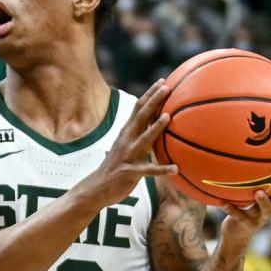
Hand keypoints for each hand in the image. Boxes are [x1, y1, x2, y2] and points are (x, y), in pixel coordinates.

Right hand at [87, 79, 176, 207]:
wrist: (96, 188)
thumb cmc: (117, 168)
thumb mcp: (126, 148)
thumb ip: (140, 136)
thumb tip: (157, 127)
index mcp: (126, 133)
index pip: (138, 109)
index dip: (150, 94)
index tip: (163, 82)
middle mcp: (126, 140)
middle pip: (141, 116)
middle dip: (154, 101)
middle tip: (167, 87)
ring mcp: (127, 156)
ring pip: (143, 139)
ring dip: (155, 128)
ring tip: (168, 117)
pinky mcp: (129, 173)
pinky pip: (147, 171)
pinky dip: (161, 170)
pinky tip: (175, 169)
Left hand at [218, 144, 270, 247]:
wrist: (237, 232)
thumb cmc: (245, 203)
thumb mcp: (250, 185)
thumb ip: (253, 168)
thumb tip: (247, 138)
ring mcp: (261, 216)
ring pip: (268, 209)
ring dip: (264, 201)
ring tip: (259, 192)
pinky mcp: (247, 225)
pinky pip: (240, 217)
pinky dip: (232, 210)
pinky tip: (223, 203)